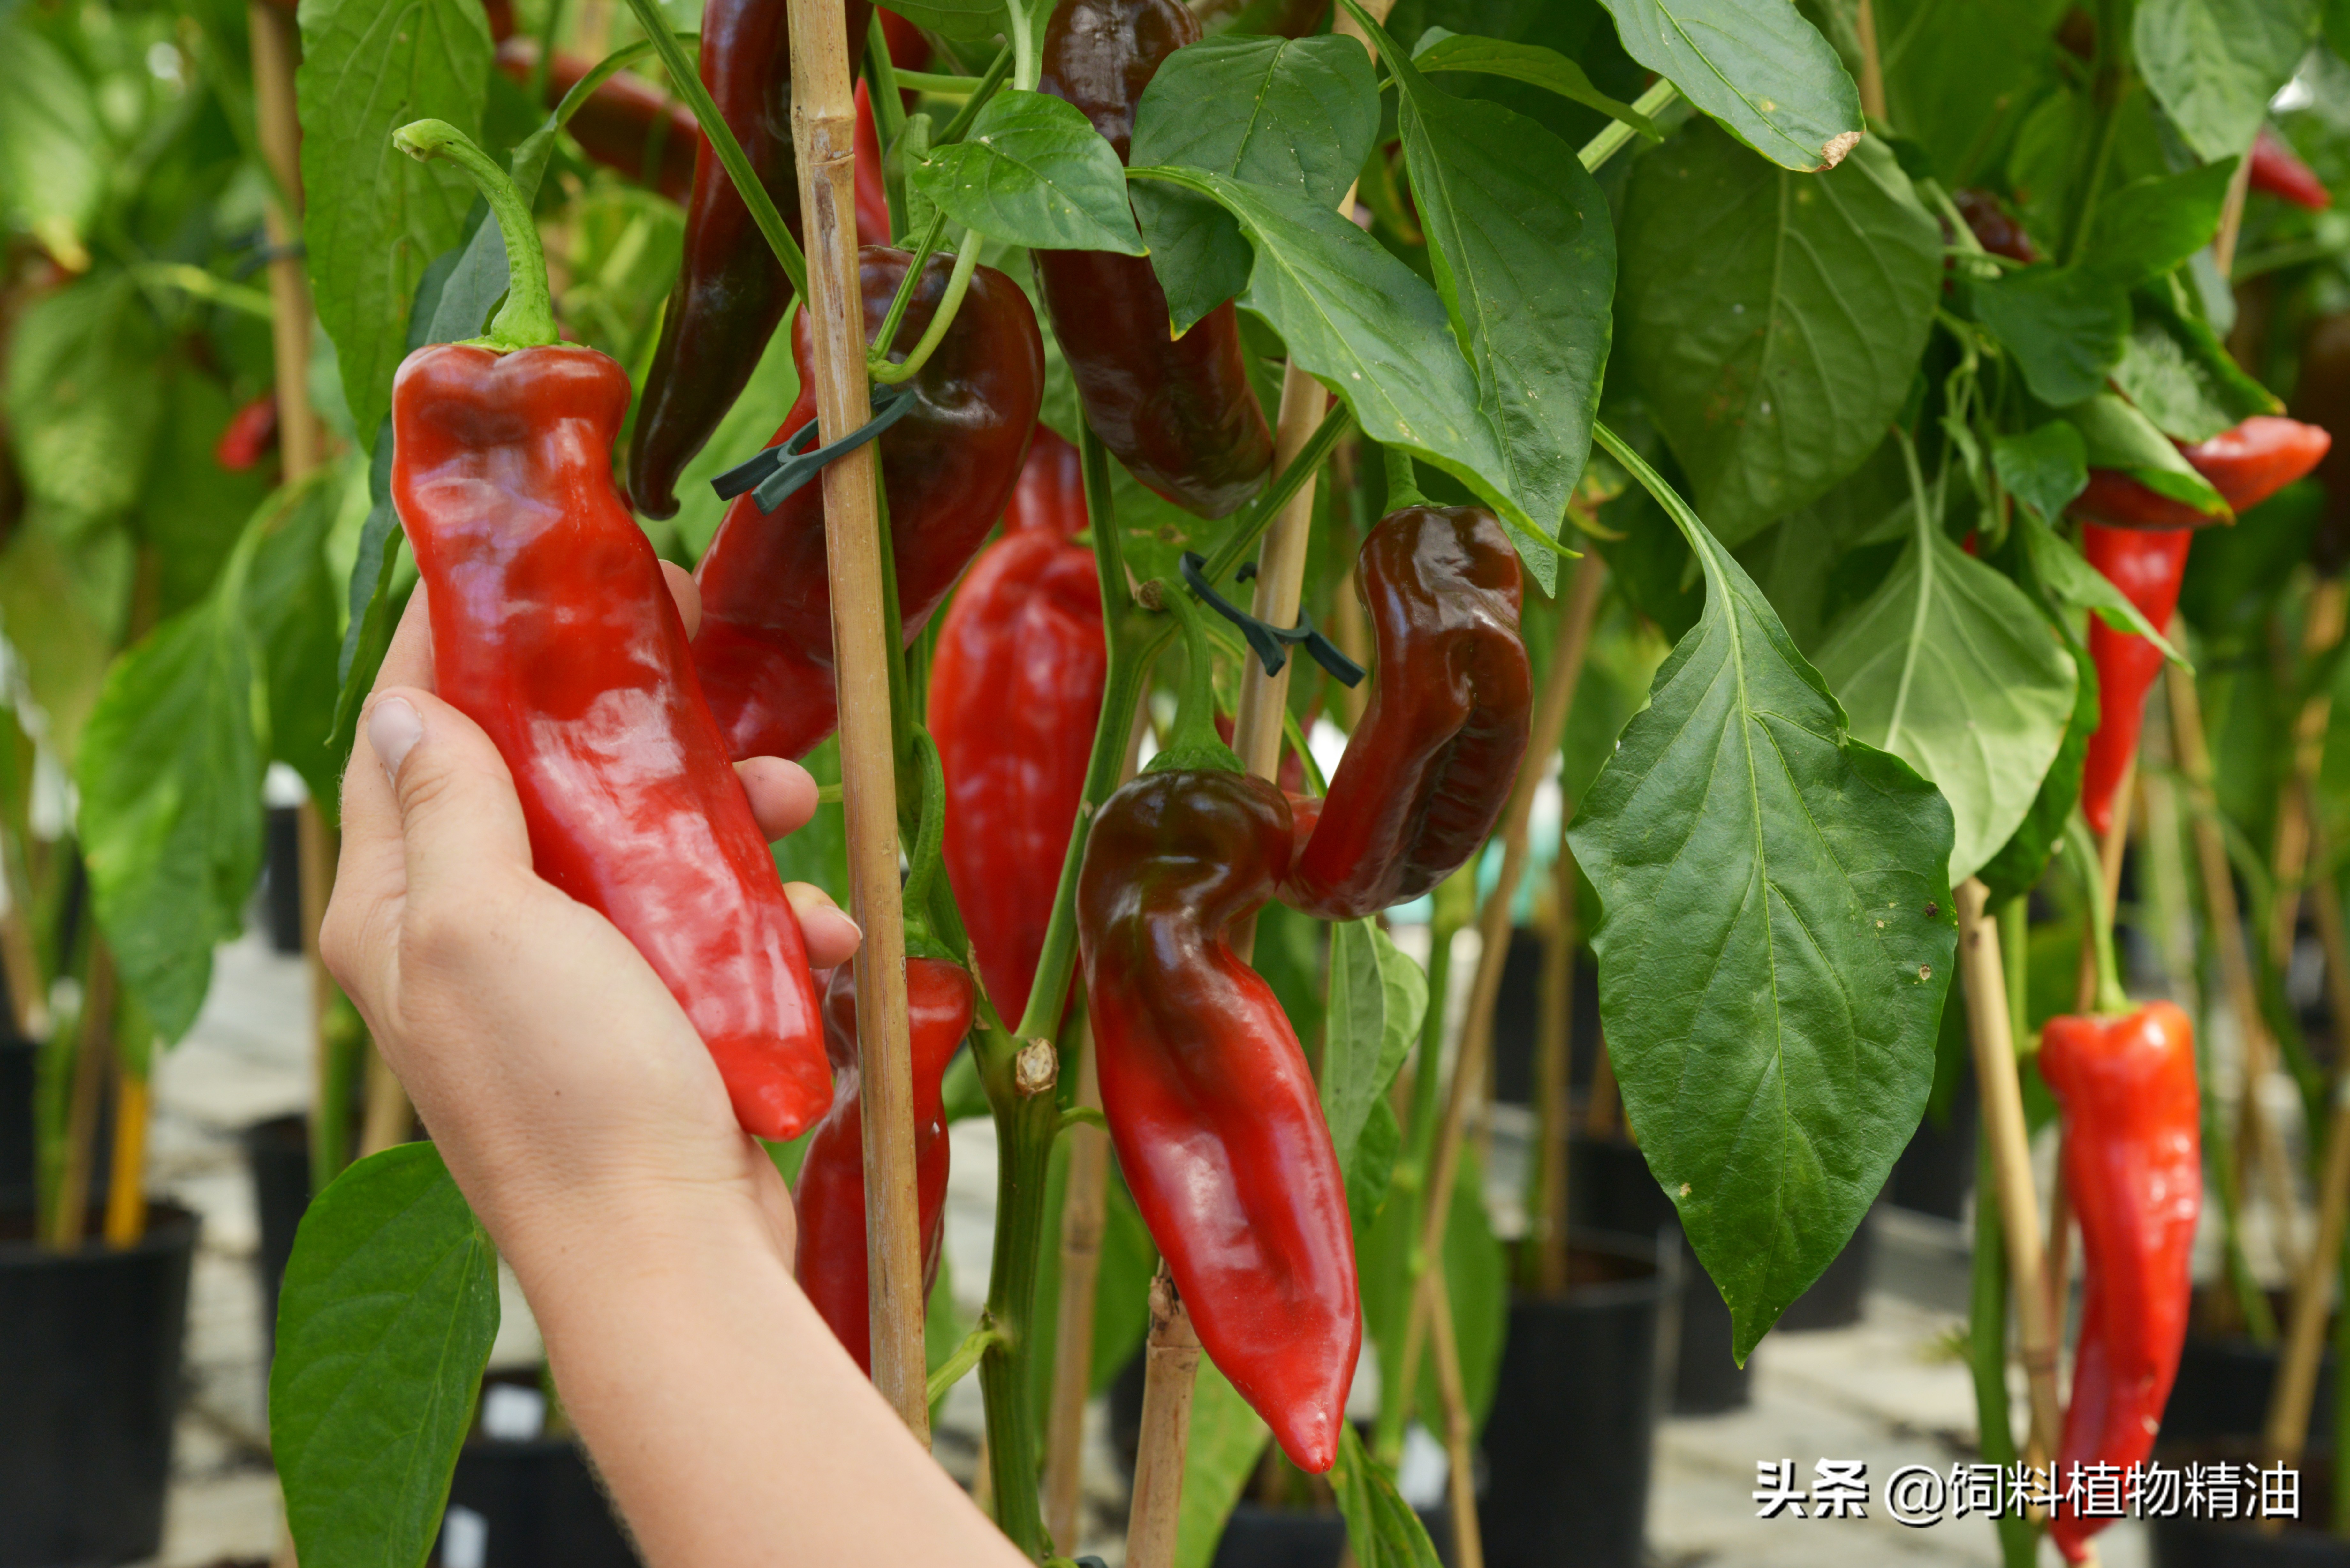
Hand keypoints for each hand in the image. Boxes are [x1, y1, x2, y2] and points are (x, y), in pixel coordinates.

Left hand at [321, 563, 857, 1273]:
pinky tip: (824, 925)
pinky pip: (707, 926)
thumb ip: (449, 809)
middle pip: (539, 771)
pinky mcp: (648, 1014)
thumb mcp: (484, 926)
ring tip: (796, 805)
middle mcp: (470, 933)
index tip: (543, 569)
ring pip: (640, 841)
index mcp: (399, 905)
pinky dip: (767, 915)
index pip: (408, 729)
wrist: (670, 1254)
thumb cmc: (566, 1097)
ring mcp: (564, 976)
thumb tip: (401, 708)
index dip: (467, 638)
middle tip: (703, 660)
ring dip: (724, 815)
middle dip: (631, 719)